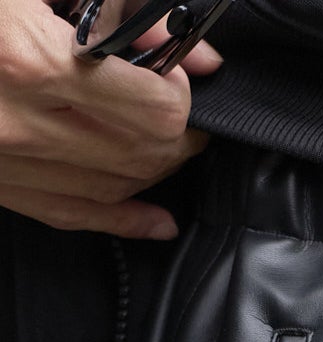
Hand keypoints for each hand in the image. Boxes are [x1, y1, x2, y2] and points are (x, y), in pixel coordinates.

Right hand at [0, 0, 222, 240]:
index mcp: (29, 61)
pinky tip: (153, 220)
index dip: (180, 92)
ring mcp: (3, 163)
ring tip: (169, 146)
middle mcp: (18, 125)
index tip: (178, 74)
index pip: (154, 109)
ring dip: (155, 170)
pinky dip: (123, 219)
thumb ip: (110, 5)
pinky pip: (72, 214)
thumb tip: (174, 43)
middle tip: (185, 112)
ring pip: (115, 188)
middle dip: (176, 135)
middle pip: (143, 155)